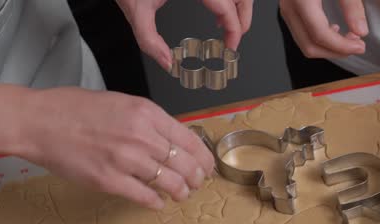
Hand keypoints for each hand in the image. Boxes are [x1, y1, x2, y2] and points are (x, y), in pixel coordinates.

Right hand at [22, 87, 213, 208]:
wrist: (38, 121)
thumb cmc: (75, 109)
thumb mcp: (121, 103)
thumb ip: (149, 121)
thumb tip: (174, 140)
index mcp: (146, 113)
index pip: (190, 139)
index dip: (204, 158)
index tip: (207, 166)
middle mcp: (141, 136)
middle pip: (186, 164)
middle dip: (196, 178)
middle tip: (197, 184)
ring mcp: (126, 160)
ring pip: (170, 183)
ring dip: (181, 192)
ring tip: (181, 195)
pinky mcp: (109, 181)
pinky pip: (145, 197)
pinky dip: (156, 202)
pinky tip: (158, 202)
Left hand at [117, 0, 252, 70]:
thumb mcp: (136, 10)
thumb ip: (150, 41)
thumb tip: (167, 62)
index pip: (228, 8)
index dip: (234, 31)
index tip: (230, 47)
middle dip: (243, 20)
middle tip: (234, 40)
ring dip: (238, 8)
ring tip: (226, 26)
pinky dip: (228, 0)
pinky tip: (217, 10)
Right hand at [280, 0, 367, 57]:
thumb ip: (352, 6)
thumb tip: (360, 32)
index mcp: (301, 0)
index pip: (320, 34)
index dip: (342, 46)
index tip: (360, 46)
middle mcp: (289, 7)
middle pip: (309, 45)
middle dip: (335, 51)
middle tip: (357, 45)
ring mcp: (287, 9)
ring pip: (304, 43)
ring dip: (328, 47)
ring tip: (349, 38)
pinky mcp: (290, 9)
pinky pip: (302, 33)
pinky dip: (319, 39)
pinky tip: (335, 30)